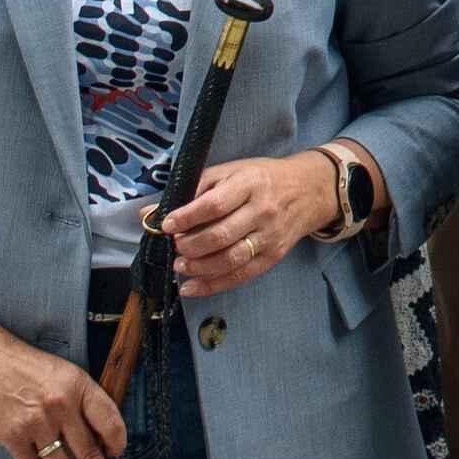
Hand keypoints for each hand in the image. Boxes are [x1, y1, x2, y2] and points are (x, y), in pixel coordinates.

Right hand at [0, 314, 127, 458]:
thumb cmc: (19, 362)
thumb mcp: (60, 371)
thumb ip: (79, 399)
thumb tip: (94, 434)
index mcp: (78, 385)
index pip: (110, 420)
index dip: (117, 442)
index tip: (116, 455)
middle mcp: (61, 406)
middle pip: (88, 450)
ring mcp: (36, 424)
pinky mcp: (12, 438)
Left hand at [161, 147, 341, 295]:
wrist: (308, 190)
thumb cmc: (262, 178)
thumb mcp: (231, 171)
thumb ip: (192, 189)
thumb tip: (150, 211)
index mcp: (250, 183)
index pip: (215, 204)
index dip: (187, 217)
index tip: (166, 225)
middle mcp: (262, 210)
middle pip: (221, 235)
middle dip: (190, 245)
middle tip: (174, 246)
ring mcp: (269, 236)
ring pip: (230, 259)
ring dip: (199, 267)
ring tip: (180, 265)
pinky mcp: (272, 256)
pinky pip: (240, 275)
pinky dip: (212, 285)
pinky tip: (191, 287)